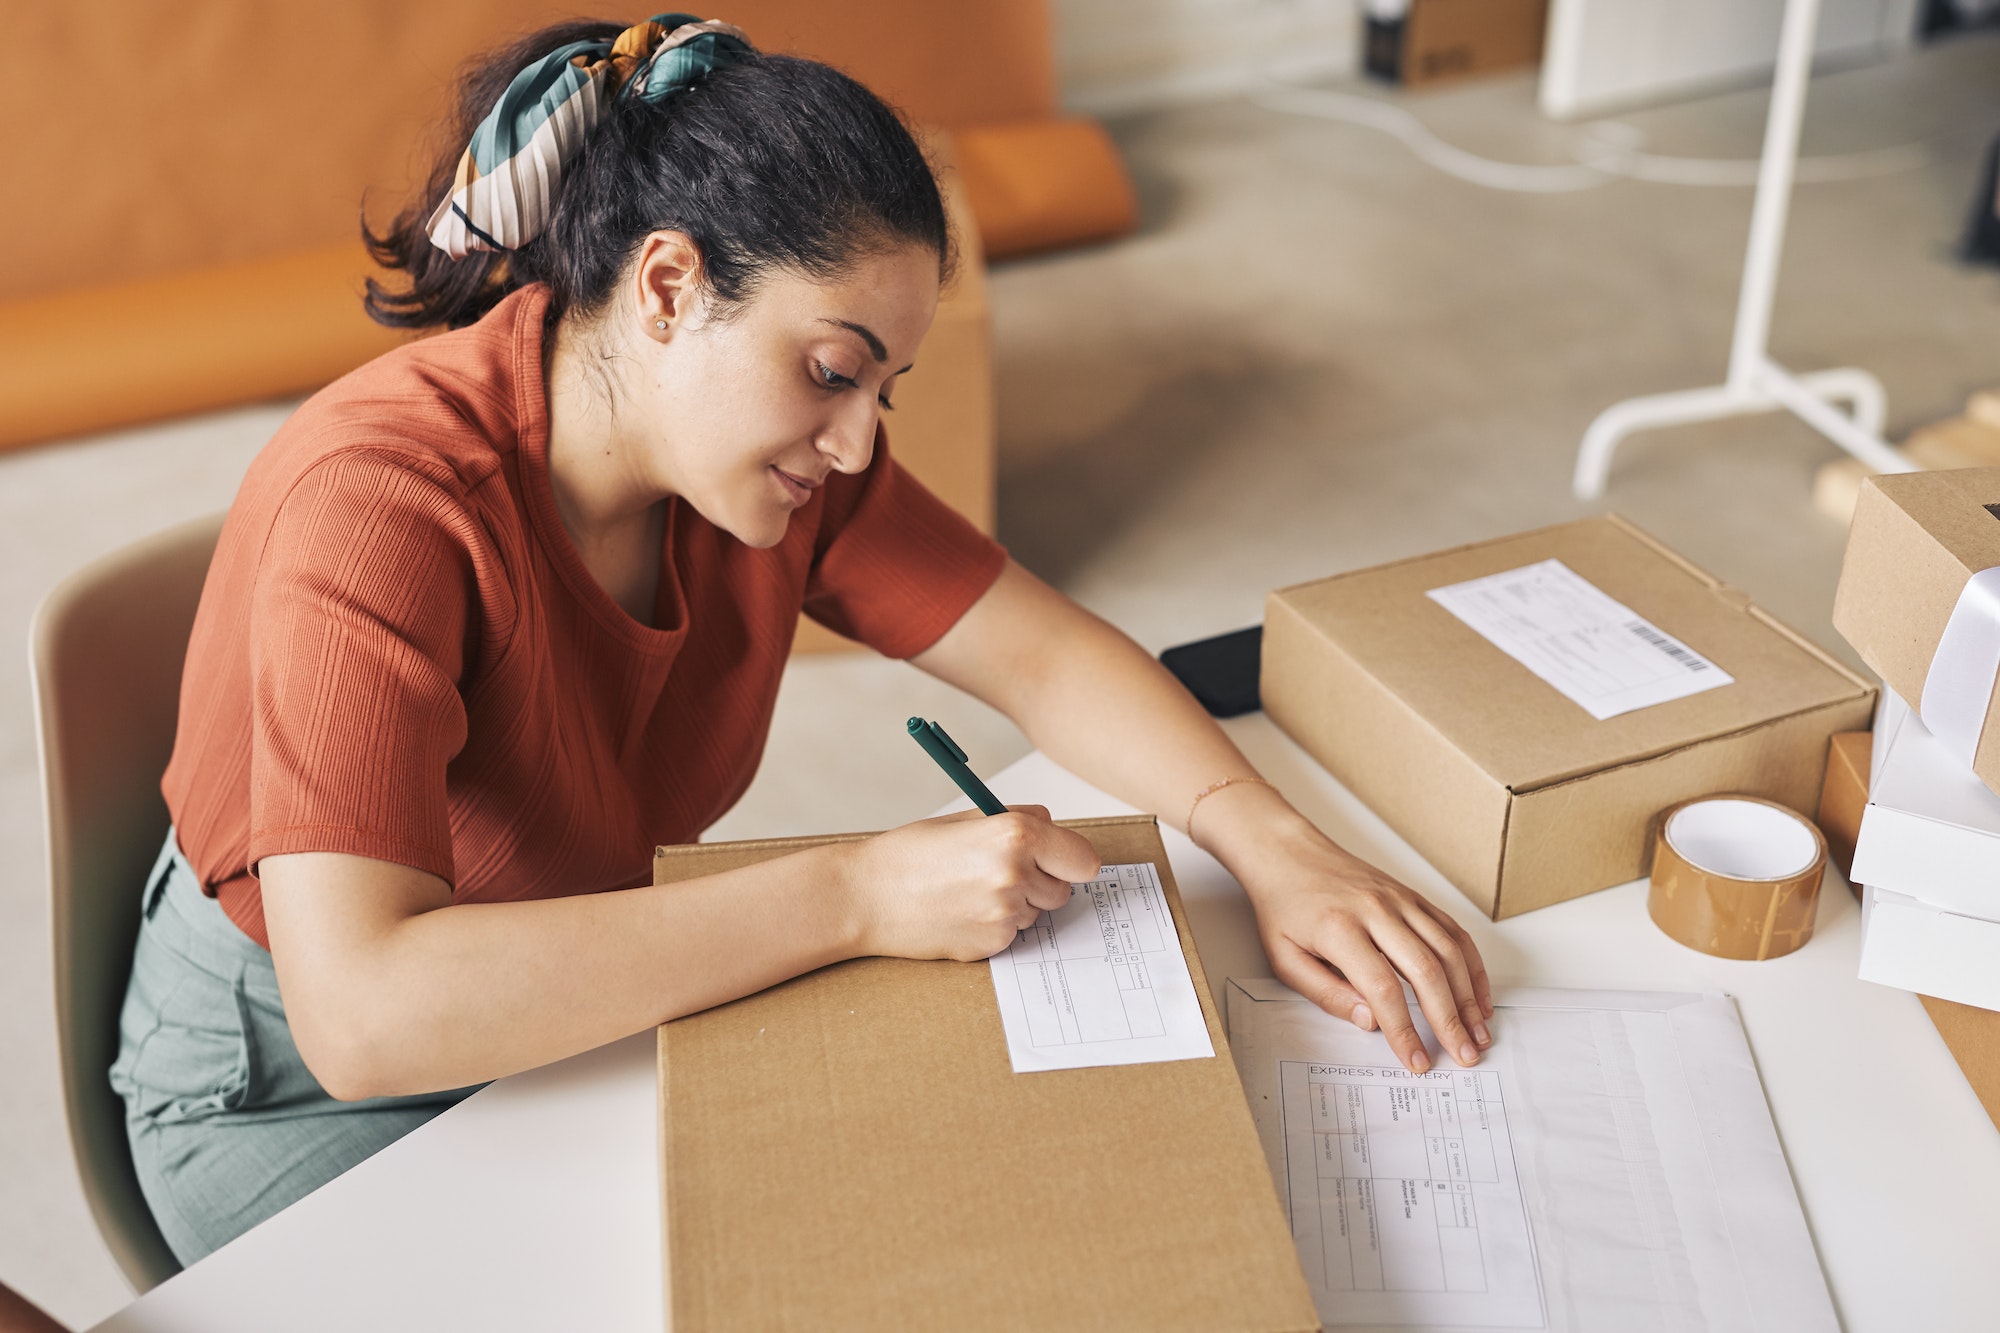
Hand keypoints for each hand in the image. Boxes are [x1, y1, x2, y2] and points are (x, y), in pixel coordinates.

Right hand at [840, 807, 1101, 961]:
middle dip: (1041, 882)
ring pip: (1036, 913)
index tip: (1060, 861)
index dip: (1071, 860)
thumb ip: (1018, 819)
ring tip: (970, 890)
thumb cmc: (910, 853)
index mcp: (1015, 835)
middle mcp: (1016, 875)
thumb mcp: (967, 818)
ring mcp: (1005, 914)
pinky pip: (1012, 935)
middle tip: (998, 871)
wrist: (866, 896)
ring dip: (1017, 904)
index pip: (1084, 860)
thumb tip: (1054, 826)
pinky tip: (960, 912)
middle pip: (1063, 889)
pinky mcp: (992, 945)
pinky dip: (994, 925)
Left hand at [1208, 790, 1492, 1074]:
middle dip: (1450, 1020)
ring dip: (1469, 996)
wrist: (1291, 855)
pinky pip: (1453, 930)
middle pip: (1427, 970)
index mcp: (1340, 930)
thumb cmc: (1284, 907)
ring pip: (1448, 950)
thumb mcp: (1285, 958)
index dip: (1404, 1030)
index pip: (1382, 989)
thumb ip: (1326, 994)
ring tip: (1479, 1032)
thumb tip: (1370, 1022)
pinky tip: (1477, 994)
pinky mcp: (1414, 896)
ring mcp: (1401, 901)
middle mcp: (1377, 911)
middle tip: (1465, 1055)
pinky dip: (1472, 965)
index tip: (1416, 1061)